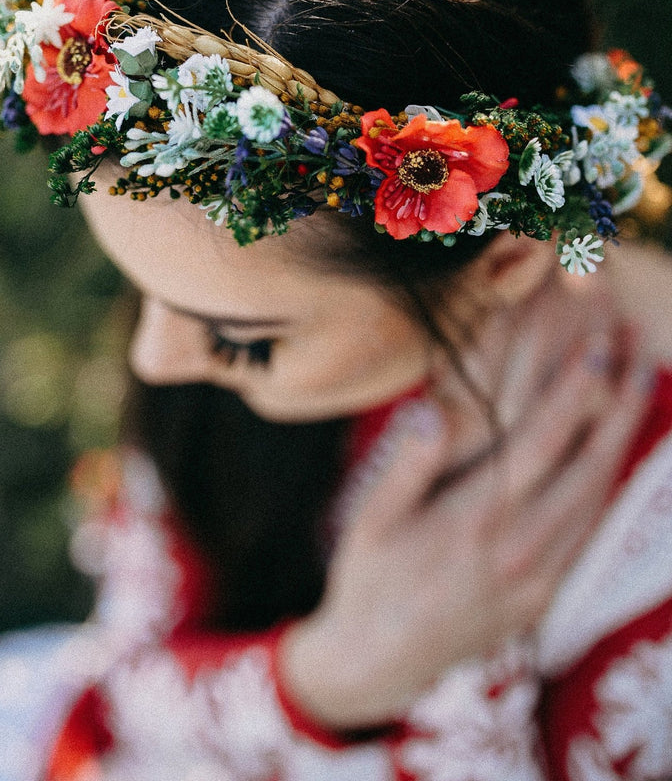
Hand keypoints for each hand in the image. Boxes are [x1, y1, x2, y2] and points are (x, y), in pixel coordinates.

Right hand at [281, 317, 649, 730]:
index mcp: (474, 520)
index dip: (576, 393)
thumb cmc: (369, 580)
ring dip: (624, 442)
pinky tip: (614, 457)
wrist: (377, 662)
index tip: (601, 349)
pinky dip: (609, 487)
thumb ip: (408, 465)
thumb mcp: (371, 520)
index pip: (541, 443)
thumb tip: (434, 410)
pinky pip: (589, 533)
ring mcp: (538, 578)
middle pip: (590, 467)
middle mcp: (518, 548)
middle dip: (621, 408)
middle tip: (643, 357)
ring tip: (640, 393)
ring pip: (598, 500)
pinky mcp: (543, 598)